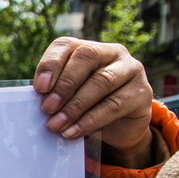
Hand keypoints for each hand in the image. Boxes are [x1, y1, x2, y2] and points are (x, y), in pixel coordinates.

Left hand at [33, 37, 154, 167]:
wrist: (121, 126)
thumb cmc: (87, 106)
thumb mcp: (68, 96)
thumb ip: (54, 93)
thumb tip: (36, 102)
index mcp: (87, 48)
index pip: (66, 45)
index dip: (51, 64)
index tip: (39, 88)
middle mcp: (111, 52)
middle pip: (86, 57)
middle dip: (64, 85)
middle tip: (47, 109)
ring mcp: (130, 69)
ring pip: (102, 81)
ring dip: (75, 106)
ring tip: (57, 125)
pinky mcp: (142, 92)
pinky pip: (114, 104)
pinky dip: (90, 120)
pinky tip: (73, 132)